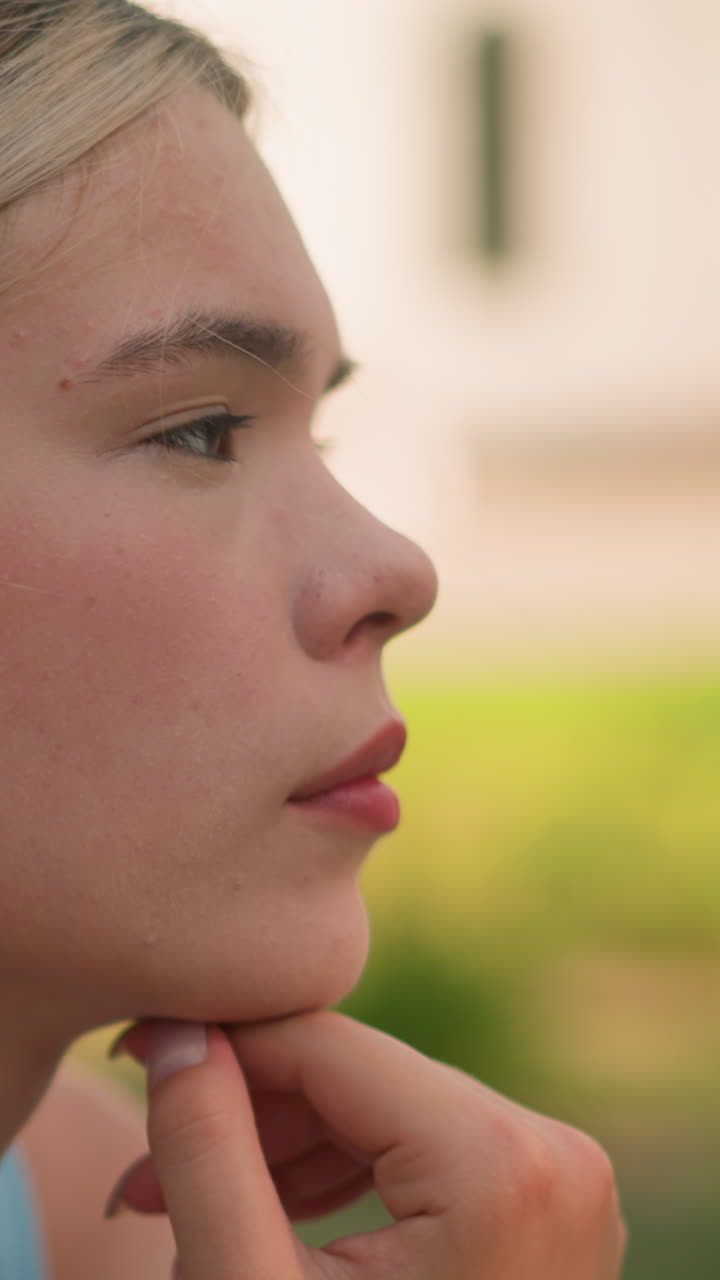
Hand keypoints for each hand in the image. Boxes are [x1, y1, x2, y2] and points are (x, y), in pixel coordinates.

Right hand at [107, 1013, 625, 1277]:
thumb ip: (208, 1151)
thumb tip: (184, 1035)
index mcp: (500, 1161)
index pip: (332, 1048)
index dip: (224, 1045)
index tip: (139, 1053)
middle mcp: (554, 1154)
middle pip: (363, 1083)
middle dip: (248, 1119)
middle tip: (144, 1179)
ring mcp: (563, 1186)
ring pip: (391, 1118)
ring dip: (286, 1151)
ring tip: (188, 1205)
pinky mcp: (549, 1214)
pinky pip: (428, 1158)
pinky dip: (348, 1179)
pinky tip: (271, 1212)